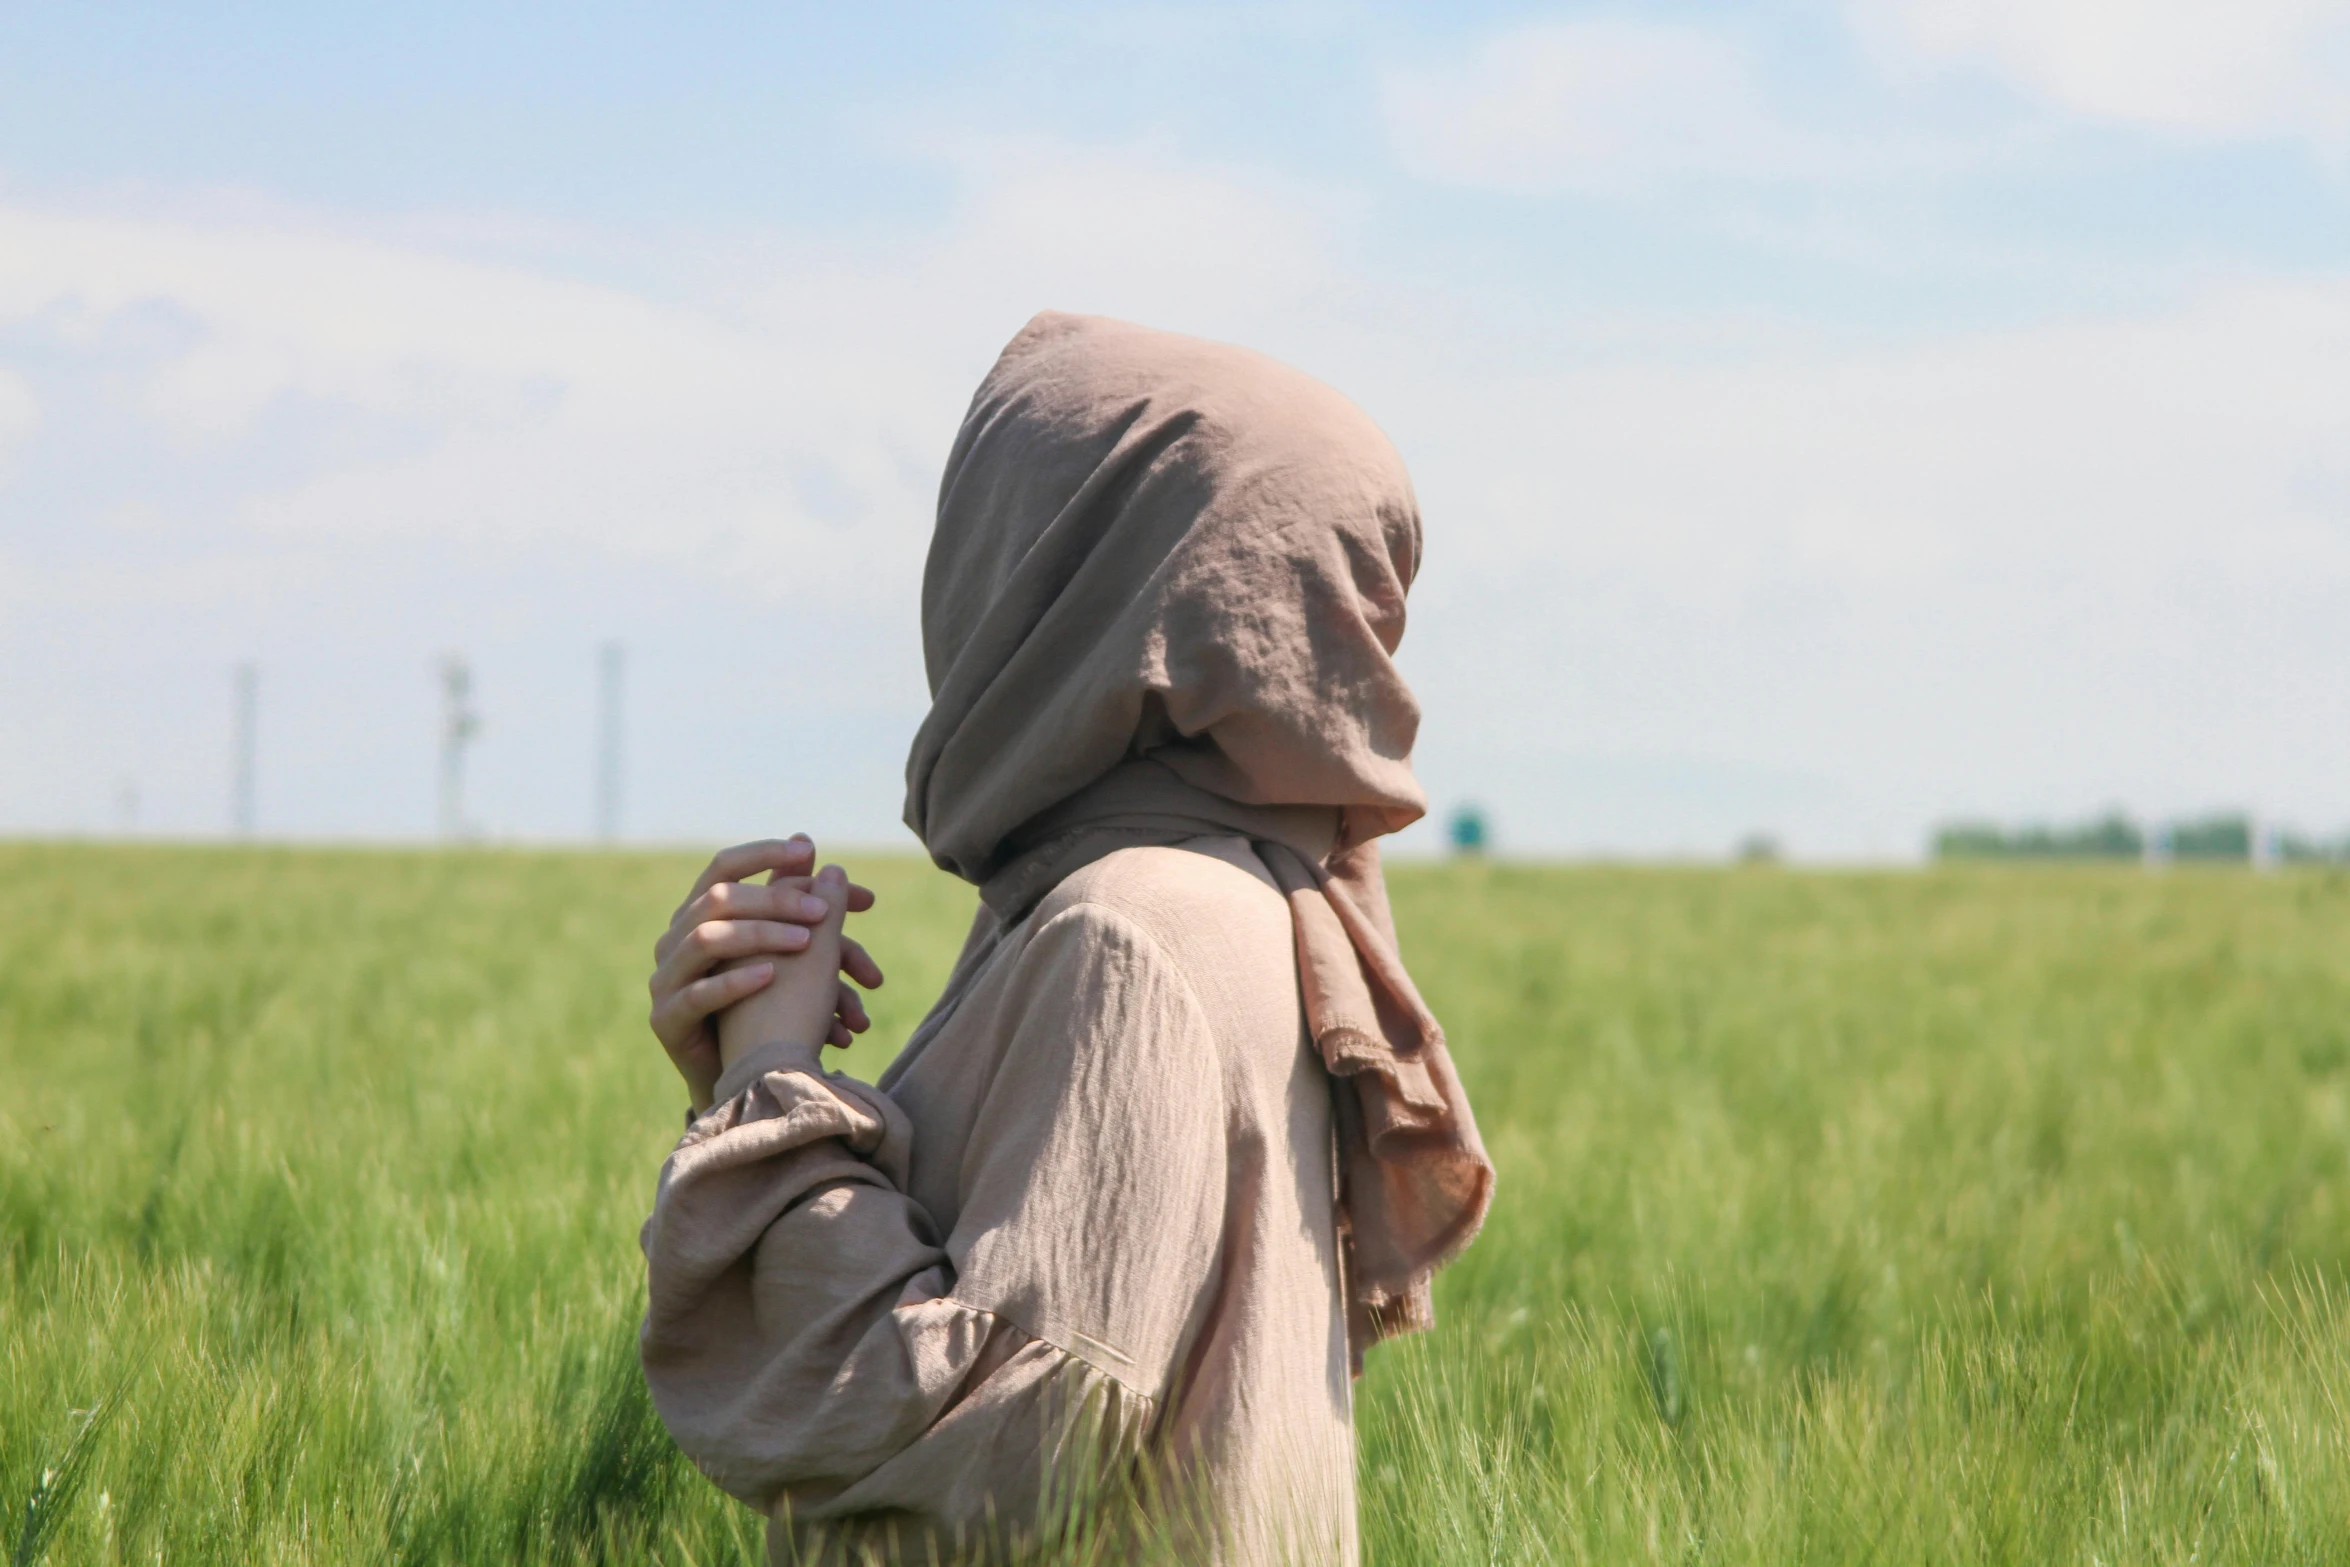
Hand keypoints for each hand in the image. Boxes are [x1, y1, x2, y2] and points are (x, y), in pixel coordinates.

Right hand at [649, 837, 882, 1111]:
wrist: (746, 1077)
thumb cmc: (771, 1007)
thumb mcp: (793, 951)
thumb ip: (801, 904)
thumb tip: (816, 851)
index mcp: (700, 914)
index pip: (723, 866)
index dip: (763, 854)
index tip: (809, 851)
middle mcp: (675, 940)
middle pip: (718, 899)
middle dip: (775, 900)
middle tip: (824, 912)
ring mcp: (666, 979)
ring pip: (705, 939)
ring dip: (761, 935)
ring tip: (806, 942)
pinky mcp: (666, 1020)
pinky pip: (697, 994)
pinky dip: (736, 982)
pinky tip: (771, 976)